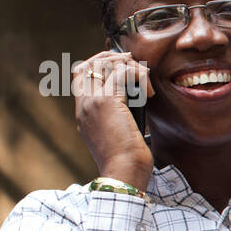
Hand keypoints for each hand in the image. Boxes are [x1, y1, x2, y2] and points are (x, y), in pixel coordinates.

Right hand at [72, 50, 153, 188]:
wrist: (123, 173)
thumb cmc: (125, 160)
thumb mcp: (115, 135)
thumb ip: (116, 117)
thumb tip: (135, 100)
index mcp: (83, 113)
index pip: (81, 75)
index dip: (99, 64)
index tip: (120, 65)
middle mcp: (84, 104)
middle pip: (89, 64)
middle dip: (111, 57)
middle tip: (132, 62)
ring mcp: (93, 102)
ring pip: (104, 64)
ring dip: (128, 64)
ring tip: (144, 77)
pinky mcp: (108, 102)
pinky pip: (122, 73)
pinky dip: (138, 75)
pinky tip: (148, 91)